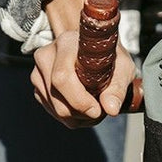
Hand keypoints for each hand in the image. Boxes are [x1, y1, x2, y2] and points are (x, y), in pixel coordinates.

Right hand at [31, 0, 135, 127]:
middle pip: (56, 96)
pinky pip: (52, 110)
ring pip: (55, 108)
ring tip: (95, 108)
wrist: (95, 52)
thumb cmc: (110, 58)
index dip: (79, 100)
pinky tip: (83, 107)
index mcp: (66, 44)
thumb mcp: (123, 68)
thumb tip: (110, 109)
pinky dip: (71, 116)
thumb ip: (118, 88)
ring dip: (78, 117)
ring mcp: (38, 71)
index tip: (98, 110)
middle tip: (101, 111)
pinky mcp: (38, 86)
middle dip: (81, 113)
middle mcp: (46, 56)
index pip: (62, 77)